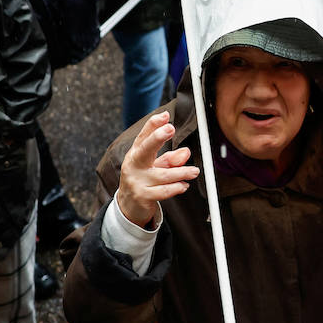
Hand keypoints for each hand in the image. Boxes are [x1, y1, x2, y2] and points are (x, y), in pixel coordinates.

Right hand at [117, 111, 199, 227]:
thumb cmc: (143, 180)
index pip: (144, 136)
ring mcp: (136, 181)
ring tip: (194, 171)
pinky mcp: (142, 196)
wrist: (128, 206)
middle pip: (145, 148)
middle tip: (170, 128)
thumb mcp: (155, 166)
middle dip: (157, 137)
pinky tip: (184, 185)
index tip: (165, 116)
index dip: (153, 124)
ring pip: (163, 174)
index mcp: (135, 153)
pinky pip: (164, 190)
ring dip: (182, 172)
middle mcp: (133, 164)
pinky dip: (177, 187)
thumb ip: (171, 158)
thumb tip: (186, 153)